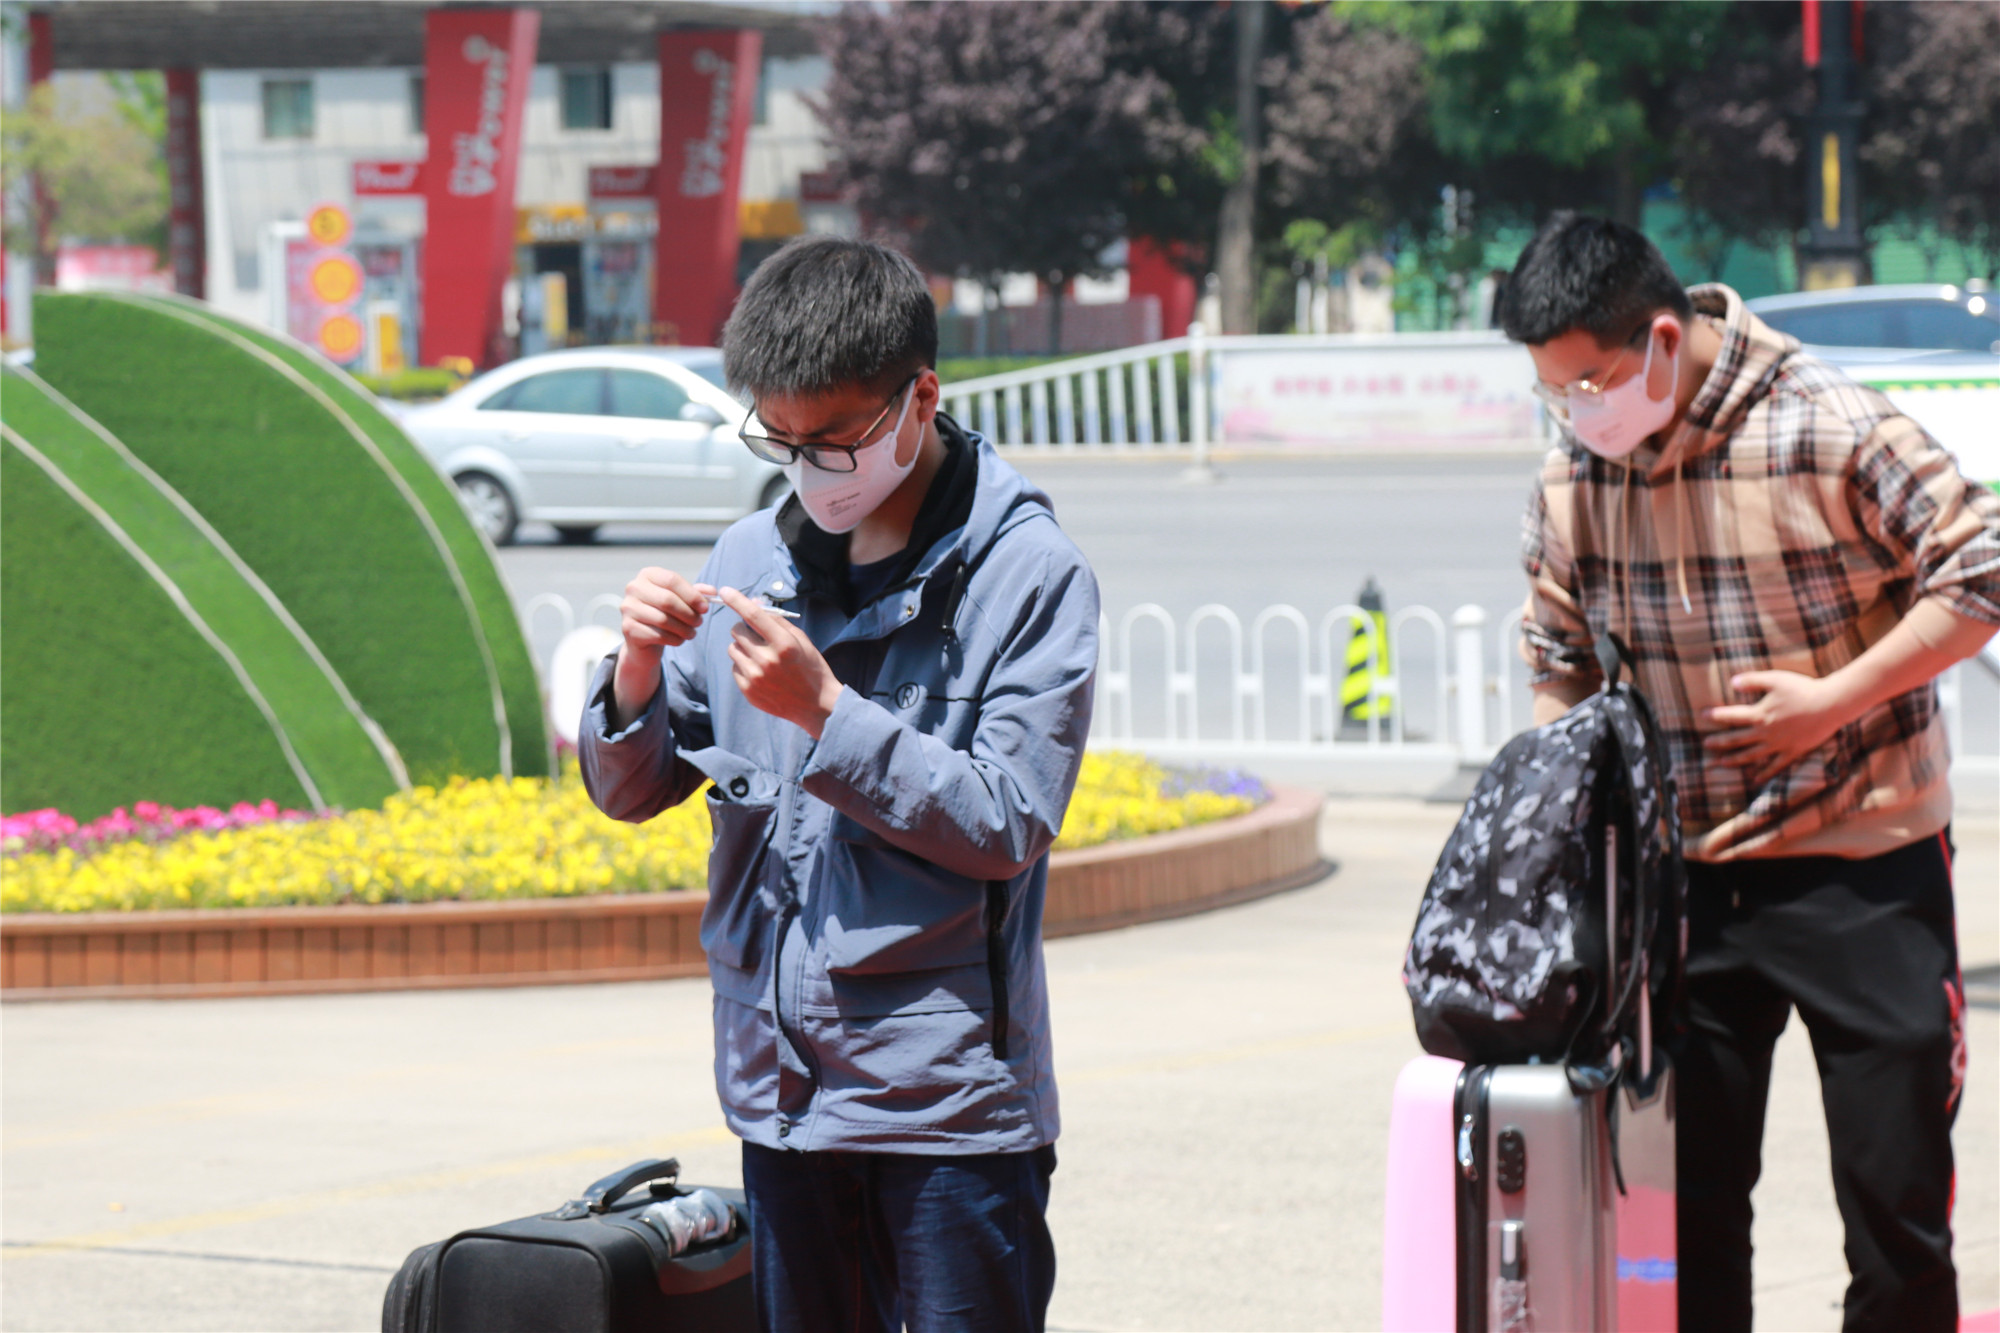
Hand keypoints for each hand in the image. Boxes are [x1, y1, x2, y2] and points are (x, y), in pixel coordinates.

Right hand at [612, 568, 709, 725]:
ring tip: (691, 633)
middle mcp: (634, 588)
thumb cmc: (665, 614)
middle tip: (699, 622)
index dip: (692, 594)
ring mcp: (628, 608)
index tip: (705, 607)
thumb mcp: (681, 600)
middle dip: (688, 613)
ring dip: (683, 629)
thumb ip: (696, 593)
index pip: (671, 580)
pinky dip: (674, 639)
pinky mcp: (628, 628)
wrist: (644, 639)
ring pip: (663, 619)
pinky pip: (657, 635)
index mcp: (647, 575)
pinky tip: (679, 640)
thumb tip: (712, 592)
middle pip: (667, 600)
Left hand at [718, 587, 842, 736]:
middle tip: (755, 634)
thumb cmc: (812, 669)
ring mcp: (756, 677)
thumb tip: (754, 603)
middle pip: (737, 631)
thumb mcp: (802, 640)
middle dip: (744, 627)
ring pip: (733, 649)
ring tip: (760, 655)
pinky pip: (735, 667)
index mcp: (784, 644)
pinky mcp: (748, 691)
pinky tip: (761, 671)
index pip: (754, 616)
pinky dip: (744, 665)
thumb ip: (777, 621)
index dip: (737, 600)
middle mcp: (767, 660)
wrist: (817, 706)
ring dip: (742, 647)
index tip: (725, 591)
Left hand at [1704, 669, 1851, 785]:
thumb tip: (1731, 682)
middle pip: (1737, 739)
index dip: (1716, 715)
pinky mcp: (1793, 752)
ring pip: (1752, 755)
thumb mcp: (1775, 679)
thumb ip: (1752, 681)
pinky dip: (1764, 774)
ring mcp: (1779, 745)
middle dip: (1720, 742)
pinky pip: (1775, 767)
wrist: (1831, 705)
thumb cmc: (1803, 689)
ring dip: (1735, 759)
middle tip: (1705, 744)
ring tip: (1721, 762)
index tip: (1702, 715)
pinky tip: (1755, 780)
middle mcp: (1766, 733)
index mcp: (1760, 715)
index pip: (1732, 716)